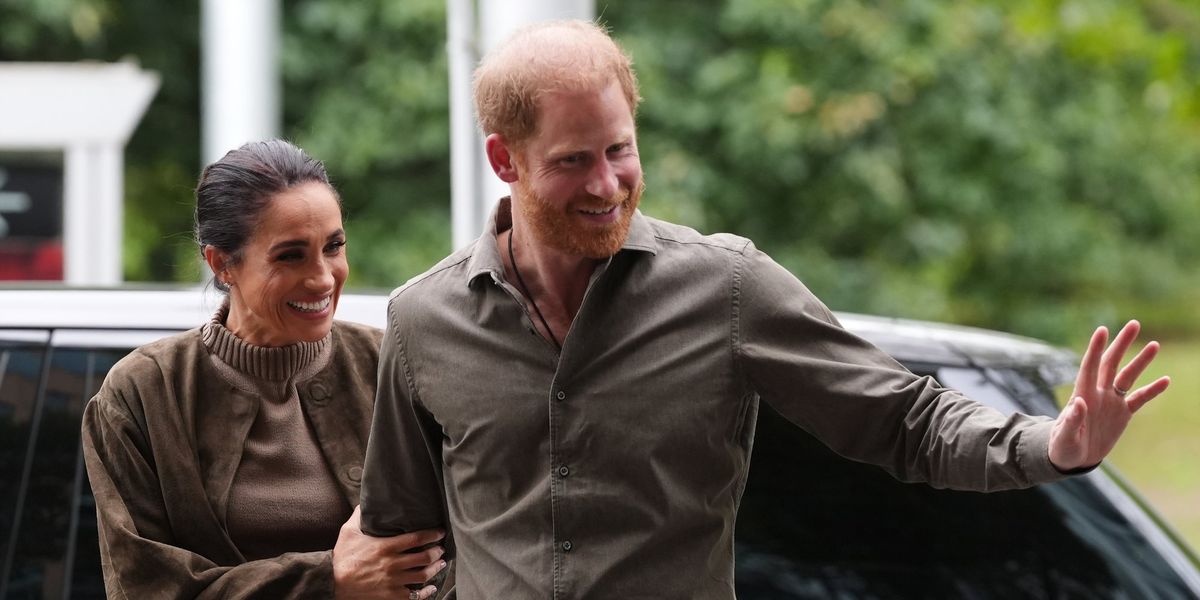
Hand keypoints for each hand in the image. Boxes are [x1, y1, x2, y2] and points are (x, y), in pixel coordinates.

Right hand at [332, 506, 446, 599]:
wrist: (333, 584)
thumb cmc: (343, 557)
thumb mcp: (348, 532)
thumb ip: (359, 516)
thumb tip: (367, 502)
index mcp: (385, 547)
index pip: (416, 539)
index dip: (432, 534)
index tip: (440, 532)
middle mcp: (392, 564)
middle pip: (424, 557)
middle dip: (437, 552)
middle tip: (441, 548)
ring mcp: (393, 581)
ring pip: (423, 575)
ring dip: (435, 569)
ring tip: (440, 563)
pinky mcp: (391, 595)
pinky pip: (414, 595)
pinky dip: (426, 592)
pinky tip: (430, 587)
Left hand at [1048, 320, 1170, 471]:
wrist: (1073, 458)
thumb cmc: (1062, 447)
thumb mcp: (1063, 437)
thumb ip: (1071, 421)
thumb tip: (1078, 402)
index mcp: (1081, 395)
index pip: (1089, 366)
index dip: (1095, 348)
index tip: (1102, 330)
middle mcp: (1098, 393)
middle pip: (1111, 363)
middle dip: (1121, 344)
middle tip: (1134, 324)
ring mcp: (1111, 402)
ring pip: (1128, 377)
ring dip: (1140, 361)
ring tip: (1154, 344)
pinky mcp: (1123, 414)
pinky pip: (1140, 399)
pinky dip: (1152, 390)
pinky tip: (1166, 380)